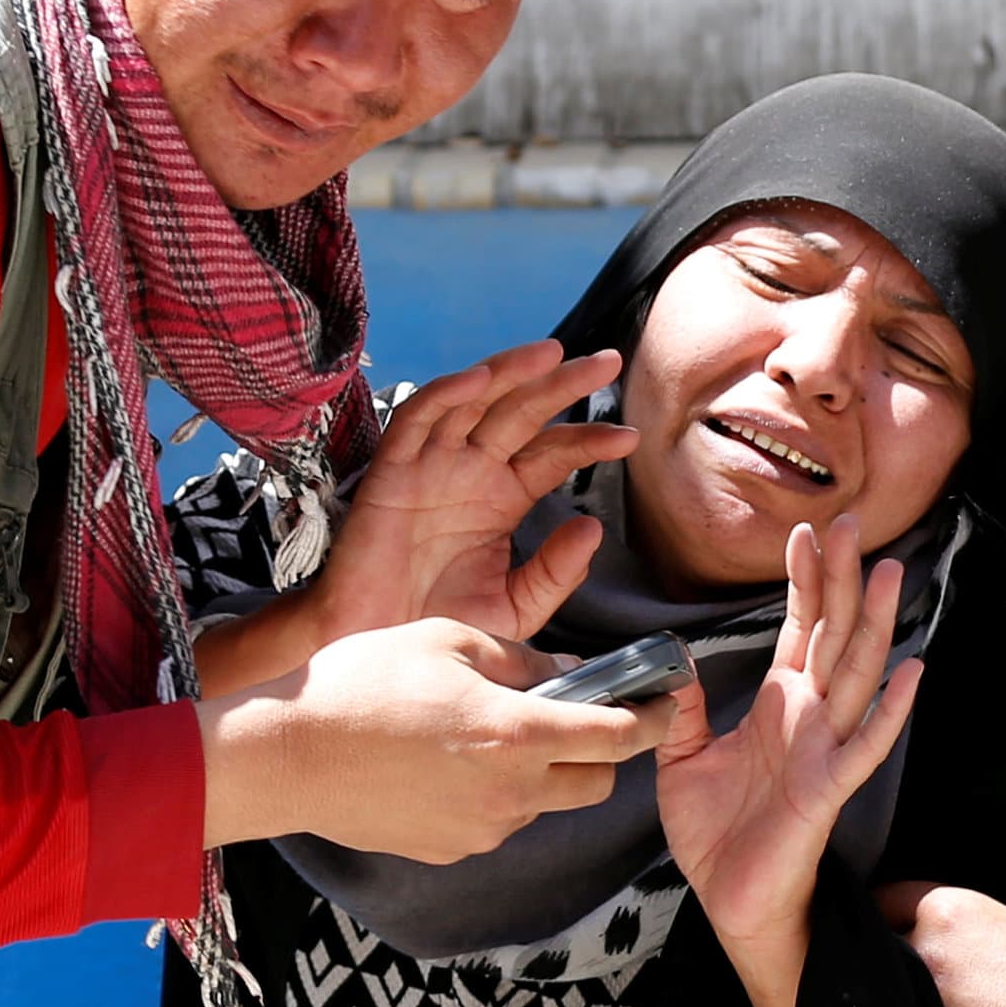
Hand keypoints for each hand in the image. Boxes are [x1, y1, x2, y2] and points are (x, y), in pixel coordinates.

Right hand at [194, 340, 633, 697]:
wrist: (376, 651)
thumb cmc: (439, 627)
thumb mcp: (515, 608)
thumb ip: (554, 573)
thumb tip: (593, 529)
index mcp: (502, 499)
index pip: (552, 453)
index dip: (589, 440)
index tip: (630, 437)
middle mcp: (470, 472)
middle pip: (522, 413)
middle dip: (563, 384)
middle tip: (608, 362)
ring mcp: (431, 466)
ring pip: (474, 401)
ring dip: (511, 373)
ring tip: (554, 355)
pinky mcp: (391, 472)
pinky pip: (417, 419)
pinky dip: (447, 394)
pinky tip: (482, 379)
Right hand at [197, 614, 673, 863]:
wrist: (286, 755)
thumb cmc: (362, 682)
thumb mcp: (448, 640)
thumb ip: (521, 659)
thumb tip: (570, 673)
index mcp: (518, 734)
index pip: (620, 738)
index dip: (652, 720)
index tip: (663, 704)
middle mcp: (511, 793)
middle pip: (596, 783)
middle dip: (601, 752)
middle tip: (577, 716)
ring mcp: (481, 830)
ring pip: (544, 804)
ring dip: (542, 773)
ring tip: (492, 734)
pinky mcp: (448, 850)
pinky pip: (496, 822)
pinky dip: (495, 796)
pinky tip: (449, 764)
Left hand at [657, 516, 922, 1006]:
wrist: (729, 899)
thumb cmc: (714, 834)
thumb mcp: (682, 760)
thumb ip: (683, 710)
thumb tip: (672, 664)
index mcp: (777, 705)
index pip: (798, 629)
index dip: (803, 581)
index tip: (804, 531)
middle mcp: (809, 718)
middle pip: (834, 634)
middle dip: (840, 579)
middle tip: (849, 523)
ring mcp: (825, 750)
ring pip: (856, 674)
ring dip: (874, 624)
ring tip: (888, 573)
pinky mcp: (829, 789)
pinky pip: (865, 744)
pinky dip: (891, 709)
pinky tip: (914, 671)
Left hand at [879, 839, 1005, 1006]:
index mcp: (951, 913)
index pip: (890, 897)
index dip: (895, 906)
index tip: (905, 917)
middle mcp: (925, 953)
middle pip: (884, 943)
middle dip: (898, 948)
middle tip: (925, 960)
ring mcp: (921, 1002)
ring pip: (891, 986)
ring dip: (904, 987)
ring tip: (935, 995)